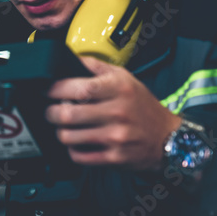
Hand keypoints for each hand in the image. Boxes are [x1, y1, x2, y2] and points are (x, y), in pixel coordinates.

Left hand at [46, 56, 179, 170]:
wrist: (168, 137)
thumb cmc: (143, 106)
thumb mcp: (125, 78)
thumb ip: (97, 67)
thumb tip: (70, 58)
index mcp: (119, 89)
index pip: (80, 87)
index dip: (57, 89)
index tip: (48, 90)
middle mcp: (118, 112)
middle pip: (69, 114)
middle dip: (51, 112)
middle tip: (52, 111)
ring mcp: (116, 137)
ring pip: (69, 136)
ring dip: (60, 131)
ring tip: (65, 127)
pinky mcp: (115, 157)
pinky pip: (79, 156)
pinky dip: (72, 149)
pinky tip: (77, 142)